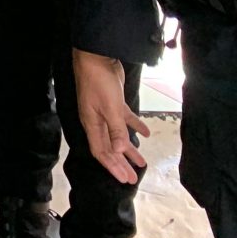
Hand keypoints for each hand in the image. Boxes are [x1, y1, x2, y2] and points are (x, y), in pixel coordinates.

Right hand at [75, 49, 148, 184]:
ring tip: (142, 162)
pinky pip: (124, 119)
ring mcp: (105, 112)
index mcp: (92, 124)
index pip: (101, 152)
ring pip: (118, 136)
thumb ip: (116, 130)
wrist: (95, 58)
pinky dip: (134, 126)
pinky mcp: (113, 103)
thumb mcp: (110, 108)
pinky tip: (145, 133)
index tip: (125, 179)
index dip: (113, 166)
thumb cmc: (100, 83)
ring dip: (129, 149)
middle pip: (109, 147)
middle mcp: (97, 121)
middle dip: (121, 163)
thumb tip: (119, 152)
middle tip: (133, 178)